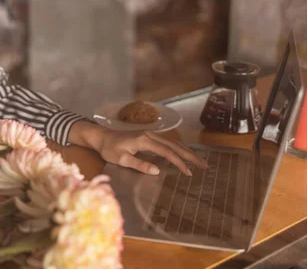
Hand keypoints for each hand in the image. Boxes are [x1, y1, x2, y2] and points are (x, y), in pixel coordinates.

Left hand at [69, 121, 207, 175]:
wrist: (101, 137)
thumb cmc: (109, 149)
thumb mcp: (122, 159)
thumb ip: (139, 164)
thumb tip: (157, 171)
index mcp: (144, 140)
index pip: (167, 152)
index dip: (179, 163)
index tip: (188, 173)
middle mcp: (150, 135)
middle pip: (175, 145)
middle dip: (190, 156)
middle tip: (205, 166)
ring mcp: (150, 134)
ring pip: (173, 143)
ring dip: (187, 152)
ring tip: (200, 161)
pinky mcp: (149, 136)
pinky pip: (168, 142)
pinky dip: (179, 149)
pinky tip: (185, 154)